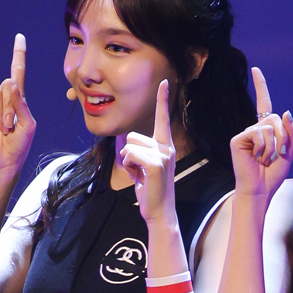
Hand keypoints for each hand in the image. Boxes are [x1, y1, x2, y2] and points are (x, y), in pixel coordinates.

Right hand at [0, 34, 36, 175]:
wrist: (3, 161)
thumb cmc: (19, 145)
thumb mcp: (29, 125)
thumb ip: (23, 104)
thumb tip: (10, 84)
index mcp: (18, 99)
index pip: (17, 72)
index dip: (18, 54)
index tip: (20, 36)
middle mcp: (2, 96)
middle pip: (8, 84)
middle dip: (12, 105)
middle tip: (11, 125)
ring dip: (2, 110)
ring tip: (3, 126)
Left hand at [120, 80, 176, 223]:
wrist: (159, 211)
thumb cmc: (150, 190)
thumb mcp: (144, 167)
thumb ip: (138, 153)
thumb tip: (126, 149)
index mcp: (165, 146)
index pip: (163, 118)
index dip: (163, 99)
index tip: (165, 81)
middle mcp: (167, 148)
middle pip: (132, 136)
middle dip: (129, 154)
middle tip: (139, 171)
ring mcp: (163, 156)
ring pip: (129, 146)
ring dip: (128, 162)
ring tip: (140, 175)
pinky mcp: (156, 165)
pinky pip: (130, 155)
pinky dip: (129, 167)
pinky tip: (139, 178)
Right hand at [229, 68, 292, 200]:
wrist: (260, 190)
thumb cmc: (273, 174)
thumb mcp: (289, 152)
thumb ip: (291, 132)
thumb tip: (286, 111)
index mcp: (266, 130)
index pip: (264, 104)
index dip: (260, 87)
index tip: (255, 69)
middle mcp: (254, 129)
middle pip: (274, 118)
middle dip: (283, 137)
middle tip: (279, 155)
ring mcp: (245, 133)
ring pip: (268, 127)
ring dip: (274, 146)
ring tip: (266, 160)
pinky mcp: (238, 139)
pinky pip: (258, 134)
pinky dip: (263, 148)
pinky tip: (257, 158)